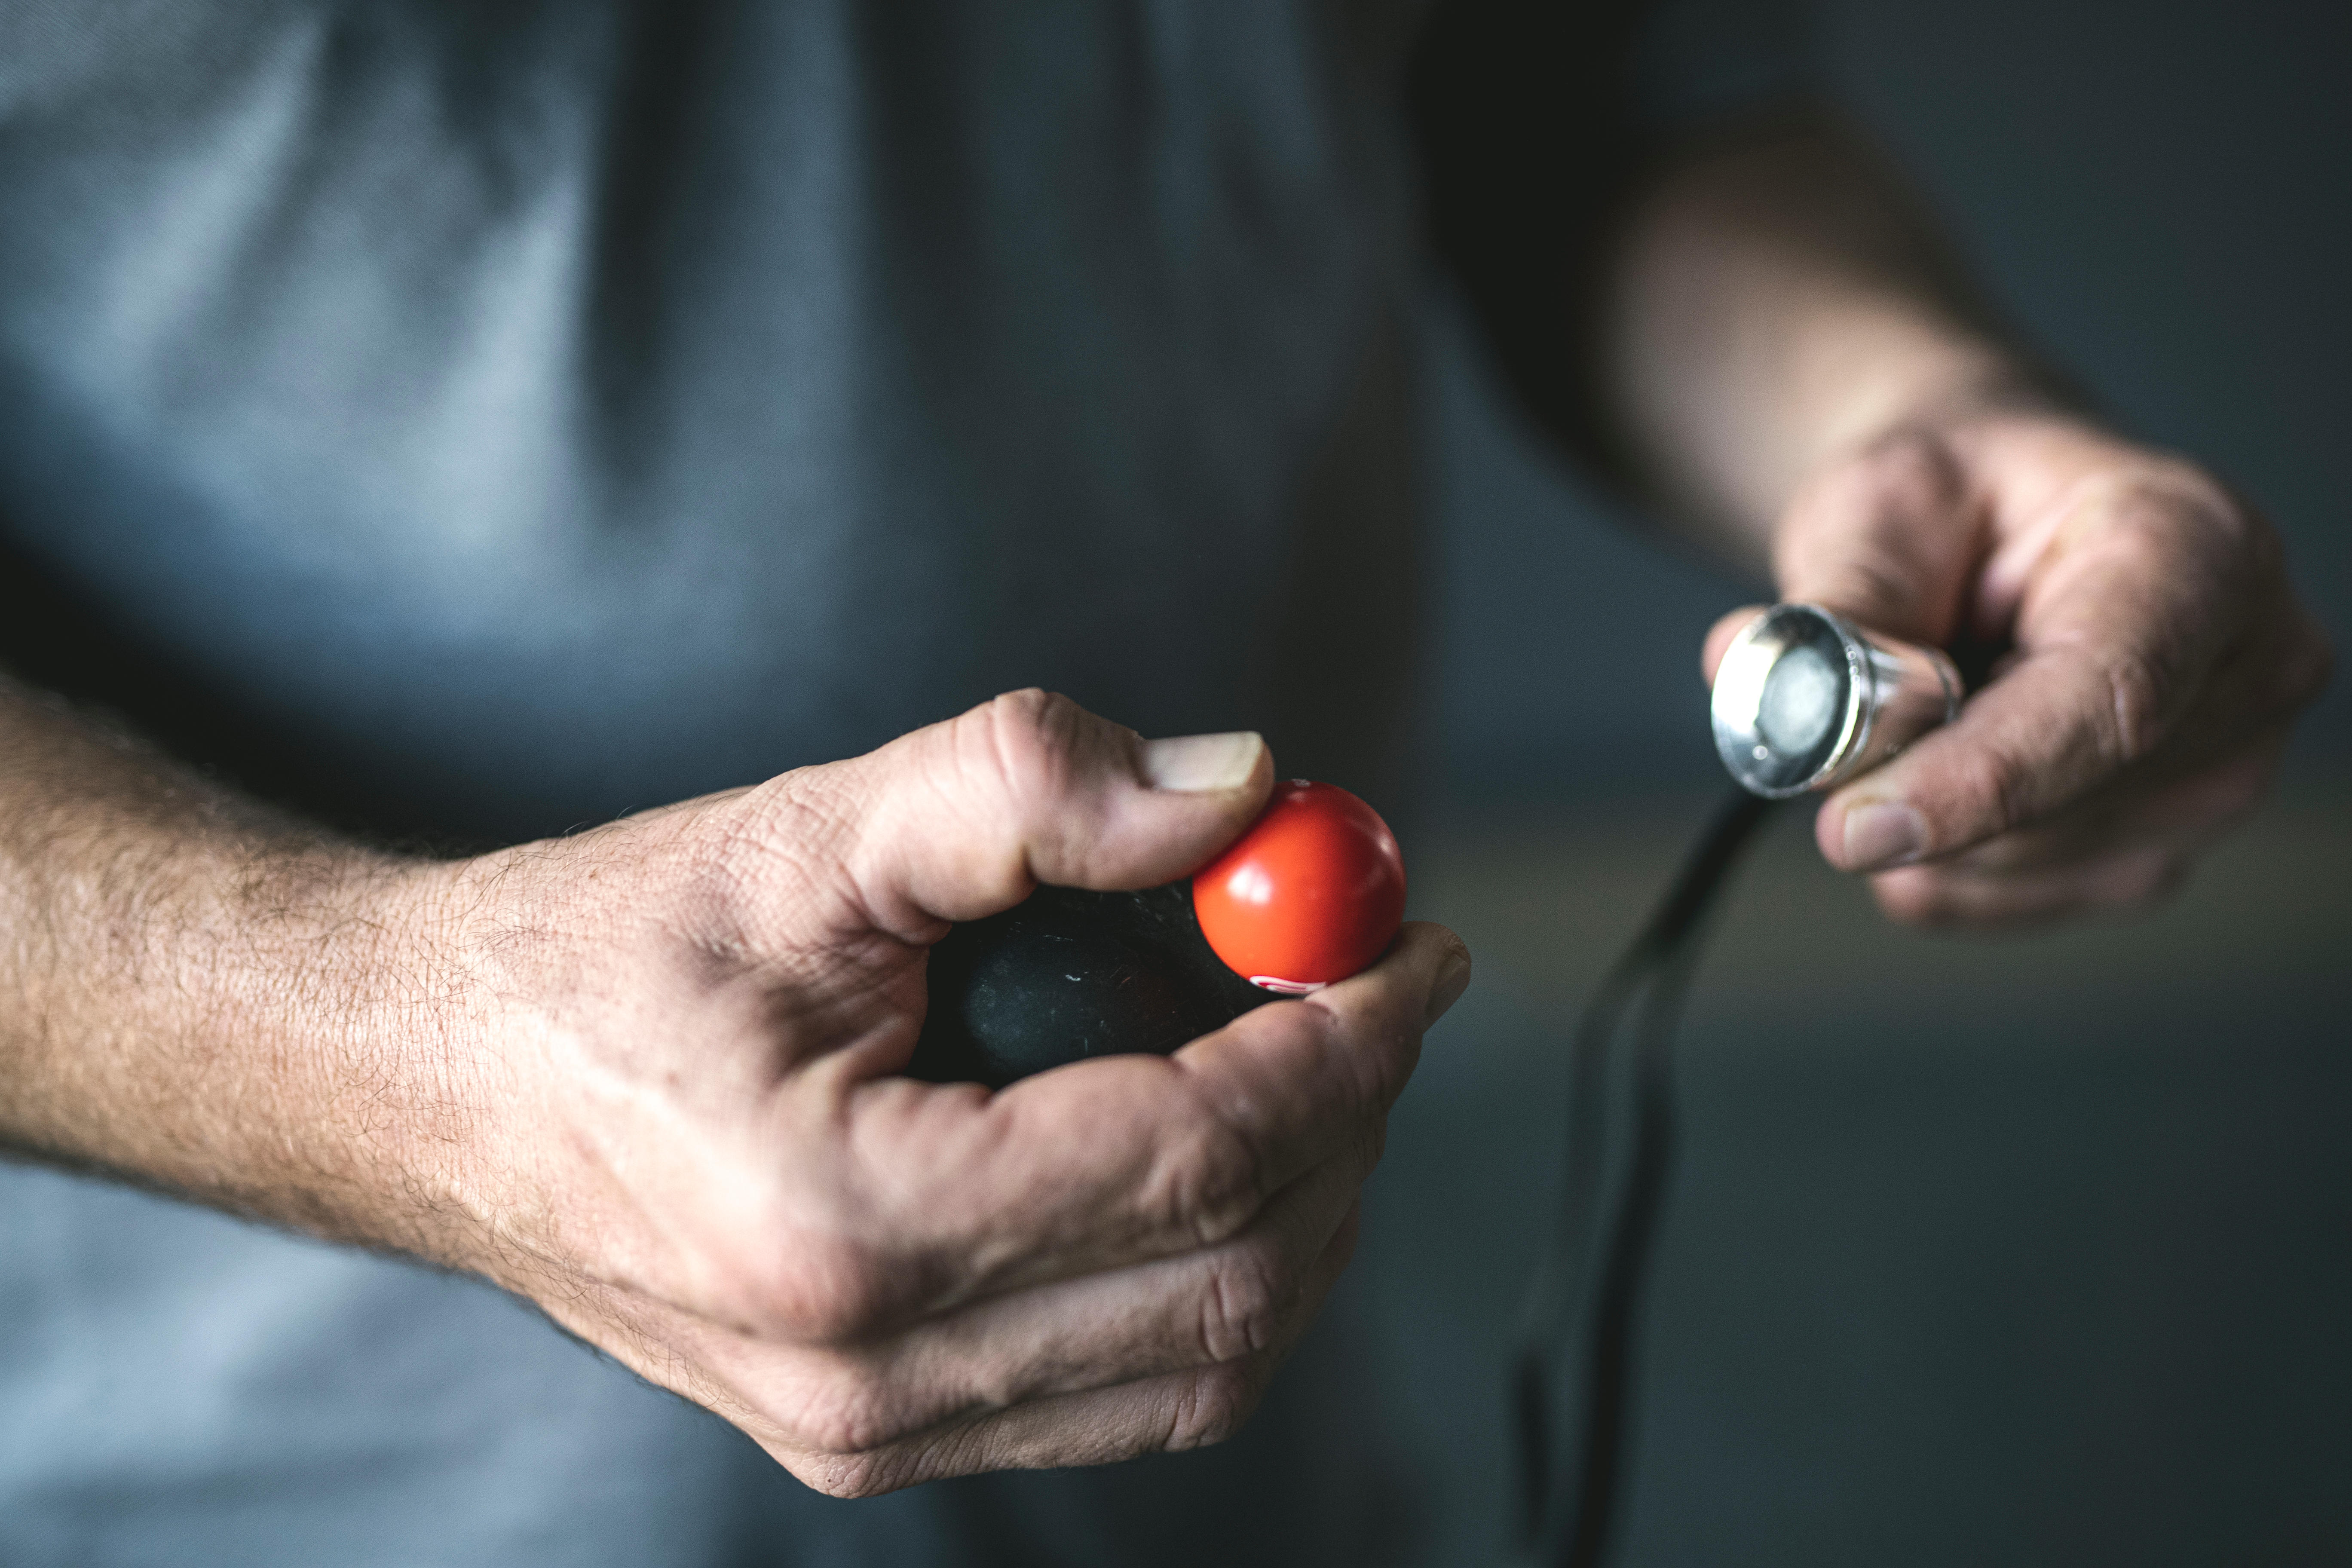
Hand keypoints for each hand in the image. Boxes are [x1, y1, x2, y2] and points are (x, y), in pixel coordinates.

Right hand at [370, 691, 1468, 1494]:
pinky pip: (1130, 1389)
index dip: (1347, 1039)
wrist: (441, 1088)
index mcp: (852, 1226)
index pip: (1202, 1153)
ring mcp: (875, 1436)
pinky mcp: (878, 1440)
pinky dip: (1216, 1276)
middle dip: (1349, 1121)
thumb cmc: (608, 956)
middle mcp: (873, 1375)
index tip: (1418, 944)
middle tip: (1367, 985)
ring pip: (1209, 1360)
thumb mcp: (808, 833)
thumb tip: (1240, 789)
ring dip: (1302, 1204)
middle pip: (1238, 1278)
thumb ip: (1026, 788)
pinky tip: (1206, 1153)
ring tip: (1302, 1059)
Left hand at [1702, 412, 2330, 927]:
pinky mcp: (2154, 855)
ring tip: (1913, 708)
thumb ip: (1841, 606)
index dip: (1979, 779)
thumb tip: (1785, 701)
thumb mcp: (1876, 504)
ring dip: (1912, 809)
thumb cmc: (1951, 499)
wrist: (1987, 524)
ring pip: (2012, 868)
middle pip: (2056, 804)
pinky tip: (1931, 766)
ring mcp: (2216, 781)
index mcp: (2198, 554)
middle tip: (1832, 709)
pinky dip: (1925, 854)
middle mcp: (2244, 675)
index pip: (2111, 701)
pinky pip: (1994, 900)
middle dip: (1908, 783)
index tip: (1855, 824)